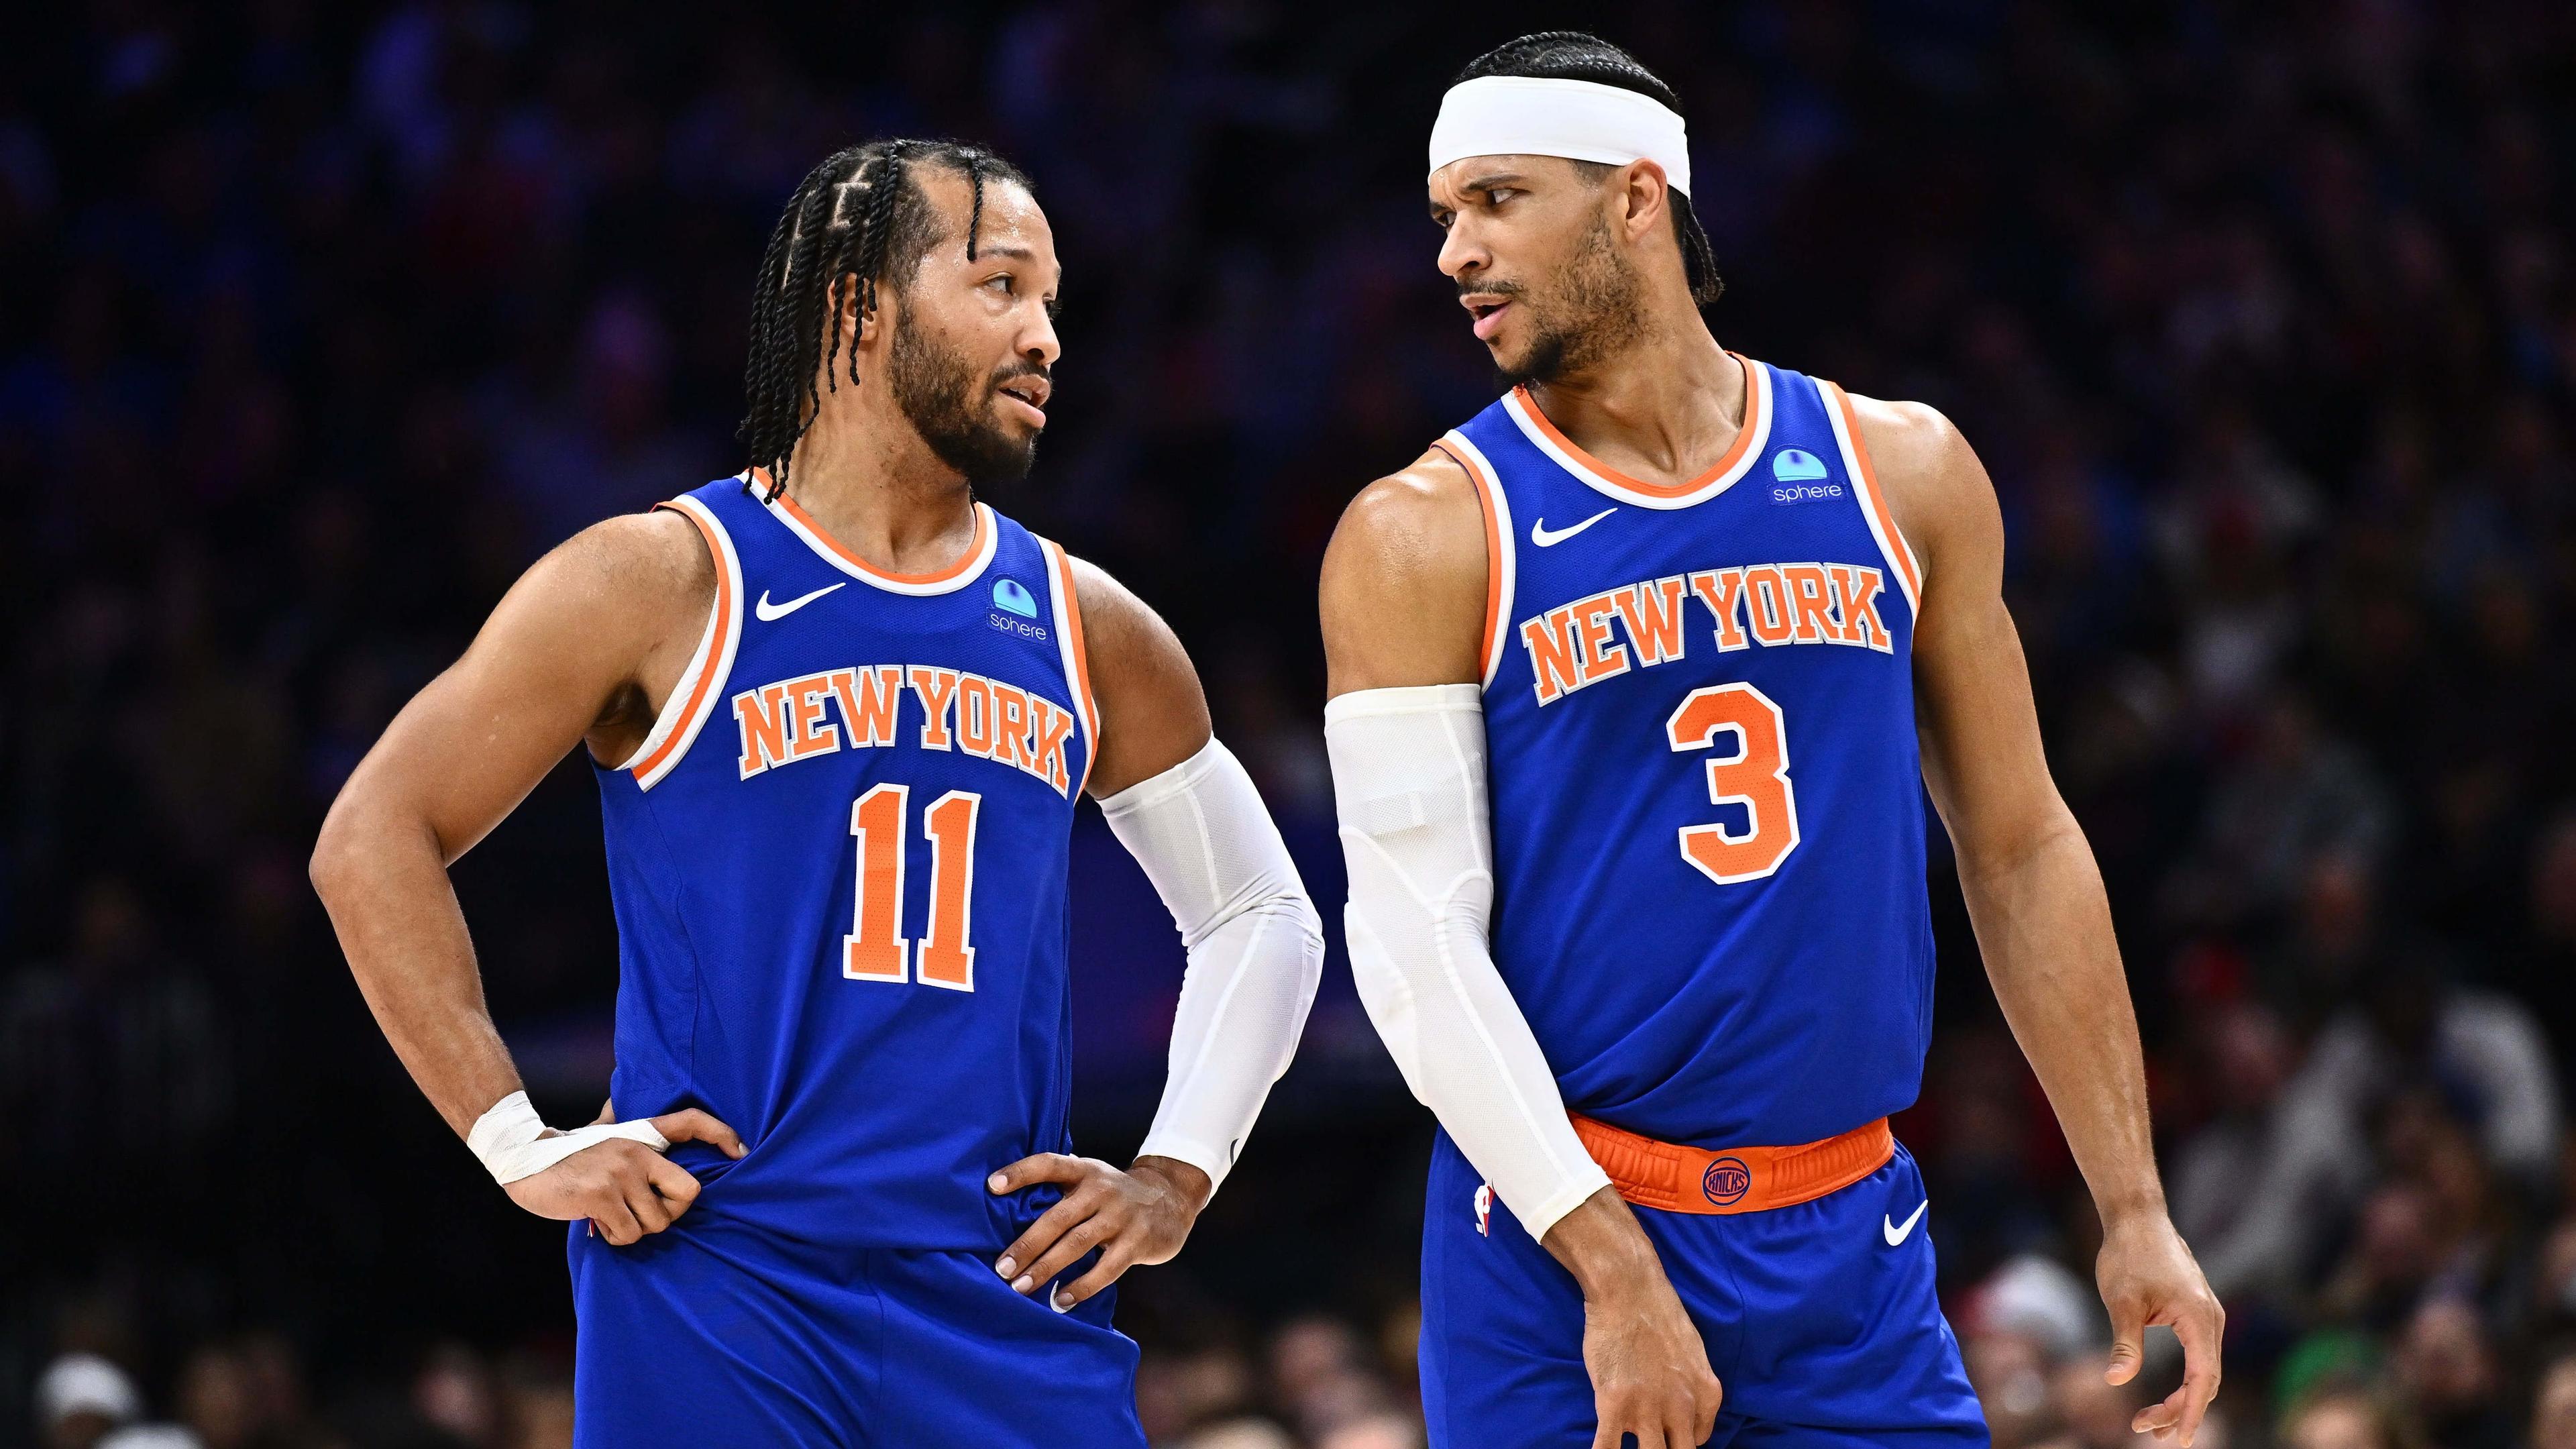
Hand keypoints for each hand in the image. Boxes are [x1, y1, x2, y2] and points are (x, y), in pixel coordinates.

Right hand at [503, 1108, 744, 1245]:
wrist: (524, 1158)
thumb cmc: (571, 1155)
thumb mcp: (607, 1137)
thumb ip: (632, 1139)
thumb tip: (645, 1128)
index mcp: (642, 1134)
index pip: (691, 1121)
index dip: (722, 1134)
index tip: (741, 1152)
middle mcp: (638, 1150)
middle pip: (688, 1195)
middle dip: (671, 1214)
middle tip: (644, 1214)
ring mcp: (621, 1173)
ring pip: (656, 1223)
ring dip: (635, 1230)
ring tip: (610, 1215)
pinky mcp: (601, 1196)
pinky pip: (629, 1234)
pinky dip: (615, 1238)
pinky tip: (596, 1222)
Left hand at [987, 1153, 1210, 1309]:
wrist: (1172, 1198)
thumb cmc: (1113, 1195)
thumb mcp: (1091, 1180)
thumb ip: (1060, 1192)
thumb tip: (1005, 1215)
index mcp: (1085, 1171)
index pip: (1050, 1164)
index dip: (1021, 1173)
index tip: (991, 1186)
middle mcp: (1102, 1190)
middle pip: (1058, 1217)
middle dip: (1027, 1244)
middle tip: (1002, 1268)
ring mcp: (1121, 1216)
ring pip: (1078, 1244)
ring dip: (1046, 1268)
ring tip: (1020, 1287)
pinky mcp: (1137, 1242)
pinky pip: (1105, 1269)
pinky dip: (1081, 1286)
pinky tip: (1059, 1300)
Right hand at [1543, 1189, 1723, 1448]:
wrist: (1628, 1287)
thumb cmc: (1658, 1311)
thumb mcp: (1693, 1351)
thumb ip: (1692, 1385)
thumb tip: (1682, 1406)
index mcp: (1706, 1394)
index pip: (1698, 1440)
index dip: (1678, 1440)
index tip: (1663, 1435)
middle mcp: (1682, 1407)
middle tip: (1650, 1441)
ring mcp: (1647, 1408)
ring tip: (1627, 1439)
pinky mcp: (1614, 1404)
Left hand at [2098, 1209, 2223, 1444]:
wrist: (2137, 1218)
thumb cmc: (2129, 1255)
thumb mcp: (2122, 1302)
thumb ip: (2125, 1343)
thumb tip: (2114, 1380)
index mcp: (2199, 1319)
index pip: (2203, 1379)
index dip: (2191, 1412)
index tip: (2179, 1439)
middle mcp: (2211, 1319)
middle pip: (2206, 1380)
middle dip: (2180, 1410)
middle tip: (2145, 1430)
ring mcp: (2207, 1315)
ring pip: (2204, 1370)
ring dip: (2182, 1398)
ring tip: (2150, 1421)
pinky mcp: (2196, 1312)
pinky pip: (2199, 1356)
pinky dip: (2185, 1380)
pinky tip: (2165, 1395)